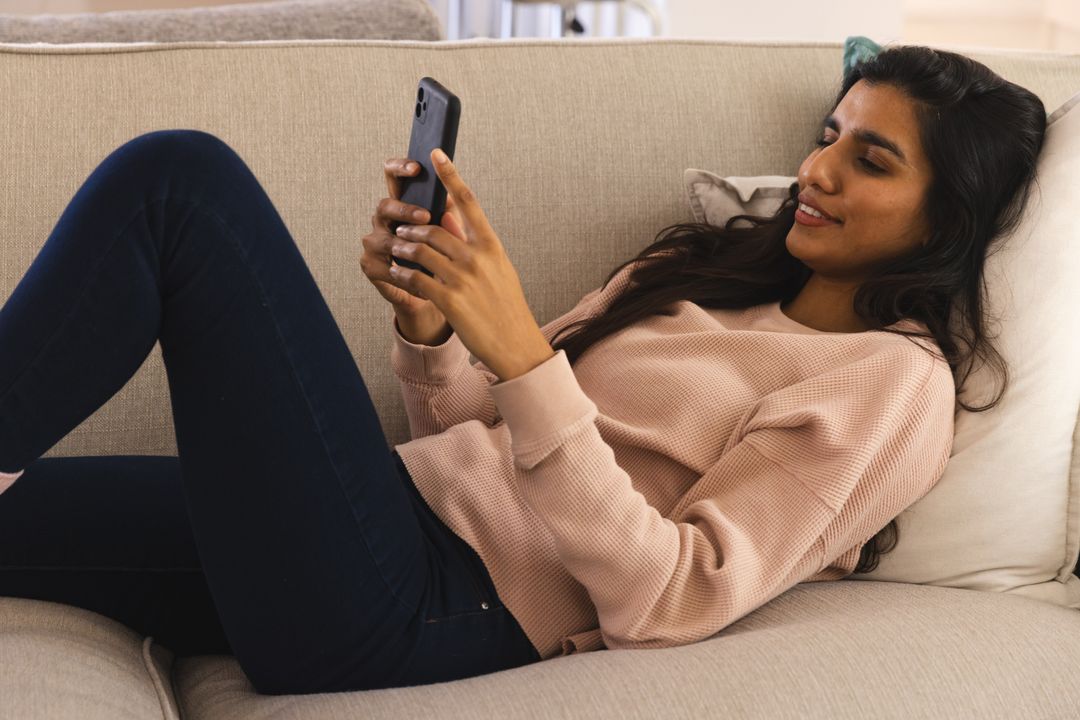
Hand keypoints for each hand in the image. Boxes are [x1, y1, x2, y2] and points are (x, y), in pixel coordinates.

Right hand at [360, 157, 465, 326]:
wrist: (438, 293)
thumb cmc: (443, 257)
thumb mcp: (451, 232)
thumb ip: (449, 215)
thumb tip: (453, 197)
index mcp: (403, 203)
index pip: (394, 176)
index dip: (400, 168)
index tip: (417, 167)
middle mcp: (385, 219)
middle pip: (385, 205)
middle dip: (405, 209)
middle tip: (425, 216)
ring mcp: (375, 242)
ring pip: (383, 237)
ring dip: (404, 243)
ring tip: (423, 250)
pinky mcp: (371, 266)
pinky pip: (383, 267)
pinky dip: (404, 273)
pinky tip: (421, 277)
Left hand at [385, 148, 555, 381]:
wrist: (516, 344)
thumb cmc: (506, 306)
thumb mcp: (499, 269)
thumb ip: (474, 244)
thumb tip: (450, 219)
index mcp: (491, 245)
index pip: (468, 201)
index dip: (450, 175)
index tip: (436, 154)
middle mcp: (477, 257)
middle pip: (433, 228)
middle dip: (412, 228)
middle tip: (401, 229)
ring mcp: (463, 278)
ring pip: (420, 251)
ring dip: (403, 248)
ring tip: (396, 249)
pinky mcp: (449, 299)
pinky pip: (415, 278)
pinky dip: (401, 274)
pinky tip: (396, 274)